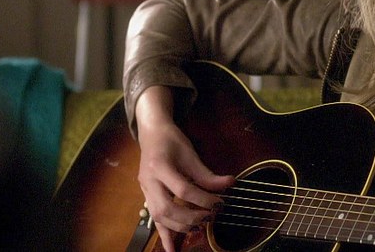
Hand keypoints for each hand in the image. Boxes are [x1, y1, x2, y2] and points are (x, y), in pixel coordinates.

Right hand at [135, 86, 234, 251]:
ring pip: (159, 217)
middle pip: (166, 208)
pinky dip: (164, 235)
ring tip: (200, 226)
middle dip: (190, 217)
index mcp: (159, 166)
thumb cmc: (172, 141)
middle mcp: (148, 181)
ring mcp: (144, 191)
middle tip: (210, 216)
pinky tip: (172, 250)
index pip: (182, 190)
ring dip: (180, 226)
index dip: (203, 198)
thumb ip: (207, 174)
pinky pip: (154, 220)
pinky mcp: (146, 197)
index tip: (220, 202)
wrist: (151, 133)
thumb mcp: (191, 153)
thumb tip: (230, 184)